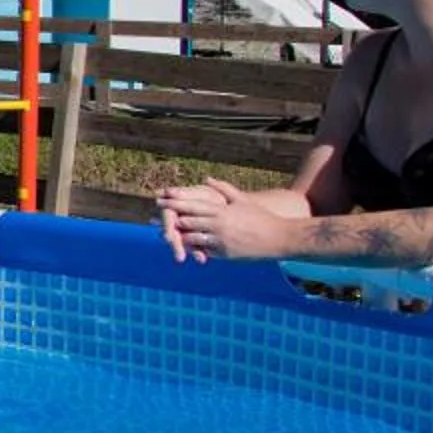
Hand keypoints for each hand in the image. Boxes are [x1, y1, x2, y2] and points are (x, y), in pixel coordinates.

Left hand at [157, 178, 285, 263]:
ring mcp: (220, 240)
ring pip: (192, 238)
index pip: (192, 204)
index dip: (175, 202)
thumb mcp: (242, 201)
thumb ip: (223, 189)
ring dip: (177, 236)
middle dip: (170, 219)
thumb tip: (206, 179)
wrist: (279, 238)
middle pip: (188, 221)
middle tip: (153, 217)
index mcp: (221, 210)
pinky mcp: (224, 253)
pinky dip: (192, 249)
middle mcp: (218, 224)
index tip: (160, 198)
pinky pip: (203, 251)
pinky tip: (181, 248)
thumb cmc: (261, 218)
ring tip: (162, 234)